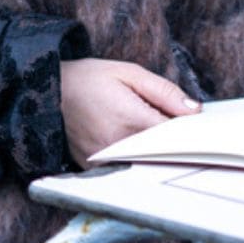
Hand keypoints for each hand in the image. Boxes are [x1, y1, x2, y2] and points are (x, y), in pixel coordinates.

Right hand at [60, 58, 200, 169]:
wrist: (46, 92)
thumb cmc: (87, 79)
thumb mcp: (128, 73)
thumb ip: (164, 91)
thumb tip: (195, 111)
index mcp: (131, 120)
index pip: (176, 136)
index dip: (190, 130)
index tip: (197, 125)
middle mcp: (119, 146)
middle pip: (163, 153)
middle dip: (175, 142)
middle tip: (177, 127)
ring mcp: (106, 162)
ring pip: (146, 163)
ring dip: (156, 152)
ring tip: (150, 131)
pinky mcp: (95, 170)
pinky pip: (126, 169)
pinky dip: (136, 159)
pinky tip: (134, 143)